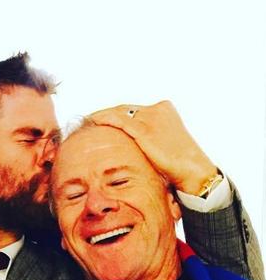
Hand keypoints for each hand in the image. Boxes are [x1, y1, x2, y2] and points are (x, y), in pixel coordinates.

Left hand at [88, 101, 216, 194]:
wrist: (192, 170)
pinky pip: (119, 121)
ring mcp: (151, 118)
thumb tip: (130, 144)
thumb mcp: (161, 144)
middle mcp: (157, 110)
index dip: (115, 113)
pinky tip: (94, 121)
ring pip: (119, 112)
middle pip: (124, 109)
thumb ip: (147, 138)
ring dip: (102, 116)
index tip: (101, 118)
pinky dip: (105, 119)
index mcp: (164, 110)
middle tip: (90, 118)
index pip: (133, 110)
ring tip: (88, 120)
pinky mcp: (145, 130)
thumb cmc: (177, 163)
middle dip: (106, 113)